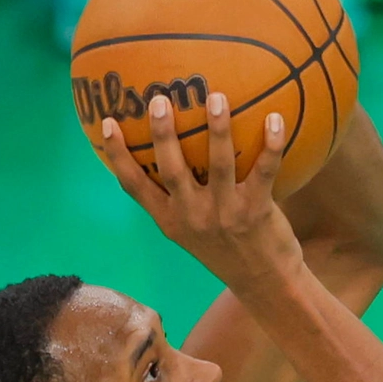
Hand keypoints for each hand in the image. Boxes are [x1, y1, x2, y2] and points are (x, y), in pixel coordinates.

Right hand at [102, 93, 301, 287]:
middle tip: (159, 99)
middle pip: (171, 170)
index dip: (118, 155)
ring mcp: (224, 214)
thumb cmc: (228, 250)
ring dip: (218, 129)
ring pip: (218, 164)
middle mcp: (192, 217)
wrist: (266, 284)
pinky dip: (271, 144)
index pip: (135, 186)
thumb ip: (180, 200)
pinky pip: (264, 171)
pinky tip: (275, 118)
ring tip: (216, 98)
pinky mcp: (256, 212)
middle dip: (163, 134)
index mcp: (170, 220)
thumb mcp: (192, 232)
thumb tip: (173, 152)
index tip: (107, 123)